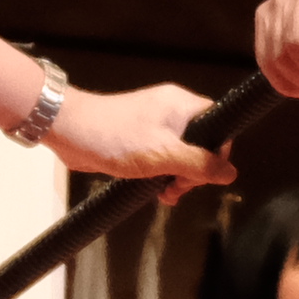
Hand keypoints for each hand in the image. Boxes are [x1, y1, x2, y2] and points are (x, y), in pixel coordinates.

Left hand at [47, 80, 233, 184]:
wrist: (68, 131)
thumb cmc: (116, 138)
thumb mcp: (164, 155)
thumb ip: (199, 165)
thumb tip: (230, 173)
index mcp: (182, 105)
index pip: (219, 126)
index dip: (217, 153)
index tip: (201, 174)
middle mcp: (172, 111)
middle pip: (201, 144)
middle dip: (193, 171)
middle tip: (176, 188)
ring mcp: (154, 125)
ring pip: (180, 155)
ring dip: (176, 177)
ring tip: (165, 194)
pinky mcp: (138, 139)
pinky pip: (161, 158)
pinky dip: (161, 174)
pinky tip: (153, 189)